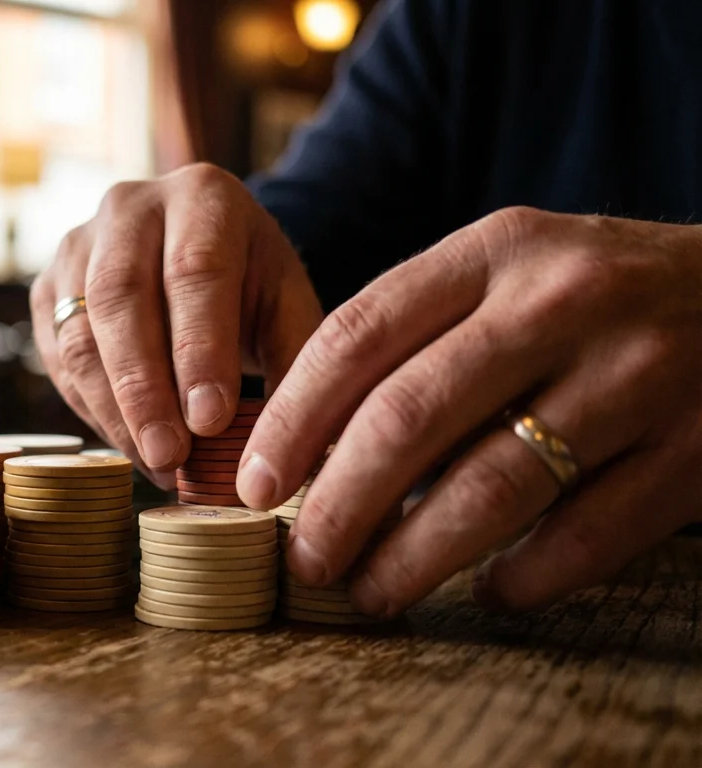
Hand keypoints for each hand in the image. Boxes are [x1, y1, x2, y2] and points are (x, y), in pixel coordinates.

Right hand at [30, 164, 323, 486]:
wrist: (199, 255)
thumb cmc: (250, 288)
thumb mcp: (289, 308)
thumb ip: (292, 366)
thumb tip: (277, 451)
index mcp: (202, 196)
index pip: (194, 270)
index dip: (200, 349)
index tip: (210, 419)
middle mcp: (129, 207)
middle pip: (121, 297)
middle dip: (144, 388)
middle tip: (170, 454)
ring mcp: (77, 245)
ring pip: (80, 333)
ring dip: (114, 409)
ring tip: (155, 462)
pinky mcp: (47, 289)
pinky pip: (57, 358)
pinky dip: (92, 409)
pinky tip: (131, 444)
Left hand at [240, 207, 701, 614]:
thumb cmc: (596, 294)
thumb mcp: (509, 271)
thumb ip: (418, 332)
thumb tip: (311, 447)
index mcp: (496, 250)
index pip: (358, 334)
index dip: (291, 419)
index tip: (255, 482)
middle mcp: (561, 303)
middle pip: (409, 416)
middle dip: (338, 503)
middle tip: (304, 559)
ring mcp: (634, 375)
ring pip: (490, 487)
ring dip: (413, 555)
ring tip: (371, 589)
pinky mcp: (694, 449)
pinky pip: (585, 536)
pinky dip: (524, 577)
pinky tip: (490, 591)